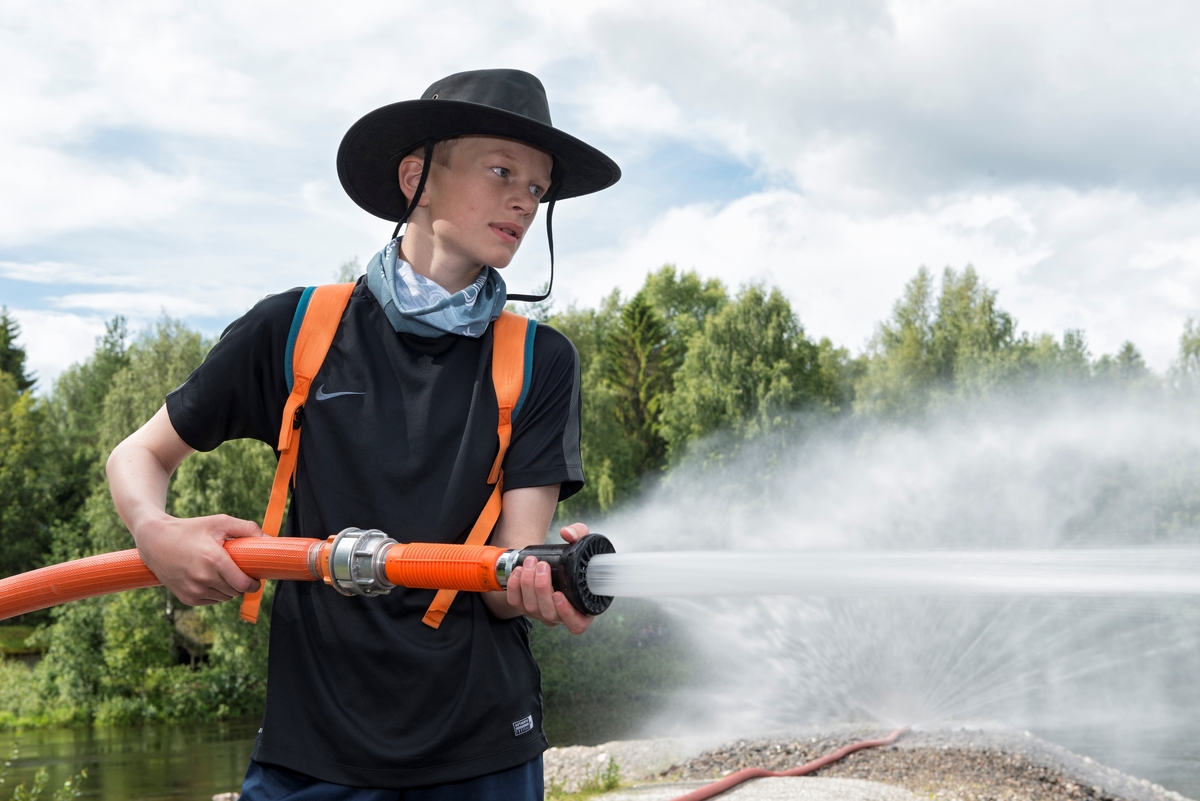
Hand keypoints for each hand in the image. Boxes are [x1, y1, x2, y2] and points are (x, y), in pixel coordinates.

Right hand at [134, 513, 262, 605]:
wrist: (155, 540)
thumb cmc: (190, 529)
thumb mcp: (219, 522)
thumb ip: (246, 528)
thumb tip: (269, 539)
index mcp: (214, 560)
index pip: (243, 584)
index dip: (253, 583)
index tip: (256, 578)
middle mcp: (203, 578)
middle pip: (236, 591)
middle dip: (241, 583)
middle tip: (238, 570)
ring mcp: (193, 590)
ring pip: (224, 598)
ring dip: (228, 589)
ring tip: (221, 572)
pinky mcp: (186, 598)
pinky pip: (211, 601)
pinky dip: (214, 593)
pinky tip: (208, 578)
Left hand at [505, 522, 592, 634]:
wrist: (553, 560)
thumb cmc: (573, 557)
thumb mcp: (582, 543)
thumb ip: (579, 534)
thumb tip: (567, 534)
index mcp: (581, 609)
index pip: (576, 624)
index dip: (567, 614)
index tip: (559, 595)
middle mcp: (561, 615)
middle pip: (549, 613)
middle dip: (542, 588)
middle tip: (542, 565)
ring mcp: (542, 613)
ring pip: (532, 608)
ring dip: (528, 584)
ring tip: (531, 563)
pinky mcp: (525, 606)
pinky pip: (516, 603)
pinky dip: (514, 587)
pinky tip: (518, 571)